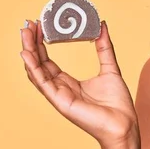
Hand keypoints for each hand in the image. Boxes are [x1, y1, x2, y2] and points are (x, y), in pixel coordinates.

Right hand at [20, 20, 138, 148]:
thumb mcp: (110, 68)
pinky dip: (33, 68)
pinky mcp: (60, 102)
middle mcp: (60, 89)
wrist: (124, 123)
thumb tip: (102, 26)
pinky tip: (27, 54)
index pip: (48, 62)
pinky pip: (43, 83)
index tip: (39, 27)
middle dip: (32, 45)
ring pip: (37, 72)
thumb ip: (104, 48)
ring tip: (25, 33)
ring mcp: (58, 96)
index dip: (42, 45)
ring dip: (29, 52)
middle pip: (39, 65)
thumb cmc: (117, 103)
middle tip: (27, 25)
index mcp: (69, 83)